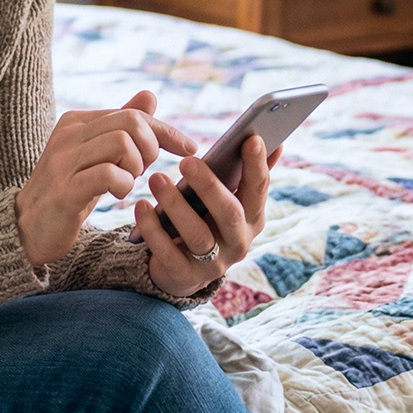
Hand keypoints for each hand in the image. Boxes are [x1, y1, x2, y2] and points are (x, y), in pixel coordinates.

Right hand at [15, 90, 196, 266]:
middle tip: (144, 170)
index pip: (132, 112)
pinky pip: (108, 174)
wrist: (26, 228)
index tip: (190, 148)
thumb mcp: (95, 154)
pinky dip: (123, 185)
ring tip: (128, 181)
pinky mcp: (65, 189)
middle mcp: (68, 134)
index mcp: (76, 121)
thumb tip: (150, 95)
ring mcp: (64, 160)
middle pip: (130, 122)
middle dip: (151, 147)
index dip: (165, 130)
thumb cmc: (68, 190)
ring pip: (121, 143)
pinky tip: (117, 194)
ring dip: (136, 166)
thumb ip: (120, 126)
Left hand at [133, 135, 282, 297]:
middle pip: (229, 214)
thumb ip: (245, 171)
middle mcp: (238, 241)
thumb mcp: (225, 197)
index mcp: (251, 217)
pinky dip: (153, 228)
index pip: (258, 188)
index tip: (250, 138)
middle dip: (210, 186)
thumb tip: (270, 139)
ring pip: (198, 234)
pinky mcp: (184, 275)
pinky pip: (168, 252)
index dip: (256, 165)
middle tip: (187, 161)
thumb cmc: (205, 217)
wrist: (181, 267)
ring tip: (156, 178)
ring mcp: (213, 262)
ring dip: (176, 205)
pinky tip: (141, 206)